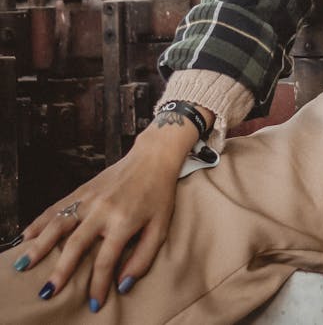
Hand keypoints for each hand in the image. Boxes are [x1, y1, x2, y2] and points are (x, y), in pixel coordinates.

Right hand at [15, 114, 203, 311]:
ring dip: (40, 245)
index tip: (94, 304)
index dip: (99, 285)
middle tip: (47, 293)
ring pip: (59, 223)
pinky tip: (26, 235)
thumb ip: (143, 258)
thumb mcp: (161, 227)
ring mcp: (90, 197)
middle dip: (61, 270)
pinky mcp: (83, 189)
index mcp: (125, 221)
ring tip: (23, 264)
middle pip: (76, 244)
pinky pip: (57, 206)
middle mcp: (104, 209)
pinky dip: (40, 221)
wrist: (153, 157)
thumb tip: (123, 285)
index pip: (106, 260)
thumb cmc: (159, 195)